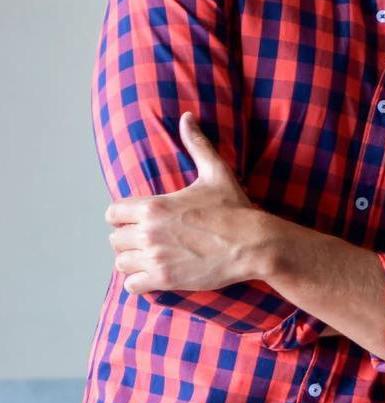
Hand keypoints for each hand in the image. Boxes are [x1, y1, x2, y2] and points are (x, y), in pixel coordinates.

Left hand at [106, 112, 257, 293]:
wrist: (253, 244)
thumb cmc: (235, 209)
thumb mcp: (215, 172)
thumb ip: (197, 144)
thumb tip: (188, 117)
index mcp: (153, 206)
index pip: (112, 213)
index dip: (122, 216)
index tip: (136, 220)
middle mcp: (148, 232)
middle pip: (115, 239)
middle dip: (128, 239)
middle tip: (147, 241)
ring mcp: (155, 257)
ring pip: (121, 262)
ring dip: (131, 260)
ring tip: (147, 259)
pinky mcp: (165, 279)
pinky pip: (132, 285)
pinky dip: (138, 282)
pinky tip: (151, 276)